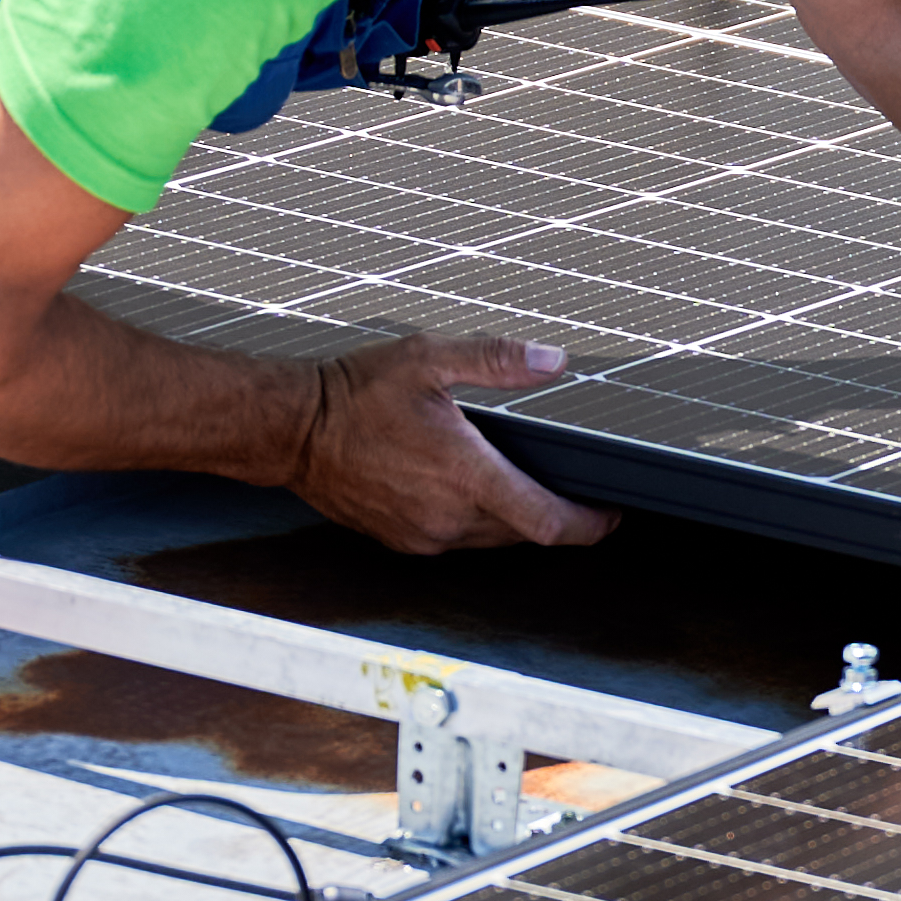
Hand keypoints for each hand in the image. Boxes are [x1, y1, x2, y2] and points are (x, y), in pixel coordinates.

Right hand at [289, 333, 619, 550]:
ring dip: (514, 517)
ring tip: (520, 482)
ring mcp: (424, 535)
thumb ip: (496, 360)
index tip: (609, 513)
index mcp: (466, 477)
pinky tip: (468, 489)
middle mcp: (448, 518)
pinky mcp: (403, 541)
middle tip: (571, 489)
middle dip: (554, 514)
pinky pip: (458, 540)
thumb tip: (552, 359)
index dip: (589, 524)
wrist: (290, 429)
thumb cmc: (352, 394)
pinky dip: (476, 521)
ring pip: (493, 539)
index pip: (549, 522)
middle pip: (527, 533)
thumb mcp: (427, 358)